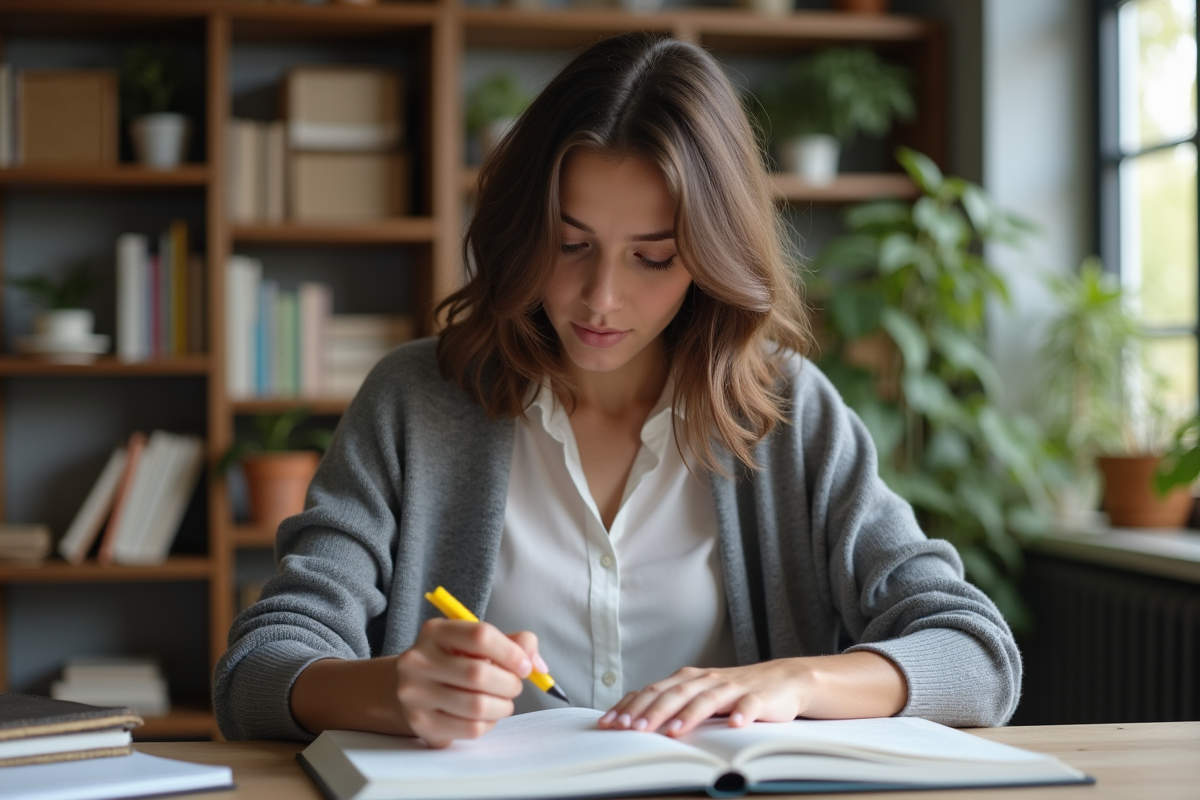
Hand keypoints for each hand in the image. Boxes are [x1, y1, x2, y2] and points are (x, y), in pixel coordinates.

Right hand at [392, 619, 546, 747]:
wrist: (407, 687)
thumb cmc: (452, 662)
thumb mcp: (476, 643)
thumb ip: (512, 643)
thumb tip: (537, 665)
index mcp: (435, 632)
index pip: (480, 636)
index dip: (511, 652)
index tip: (525, 665)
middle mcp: (418, 661)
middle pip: (479, 674)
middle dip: (510, 683)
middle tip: (515, 686)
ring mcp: (415, 694)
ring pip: (477, 706)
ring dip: (503, 706)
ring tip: (503, 702)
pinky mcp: (421, 724)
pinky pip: (470, 729)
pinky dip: (489, 723)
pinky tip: (486, 716)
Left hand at [598, 660, 806, 737]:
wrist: (782, 680)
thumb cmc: (733, 692)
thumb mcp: (698, 696)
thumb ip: (671, 705)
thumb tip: (632, 722)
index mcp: (687, 679)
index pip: (652, 690)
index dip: (630, 706)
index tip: (609, 723)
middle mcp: (705, 680)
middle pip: (674, 694)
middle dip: (651, 712)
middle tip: (633, 730)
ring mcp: (732, 687)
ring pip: (706, 699)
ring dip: (688, 715)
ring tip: (673, 732)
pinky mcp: (758, 697)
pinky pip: (749, 704)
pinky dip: (742, 713)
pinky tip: (735, 724)